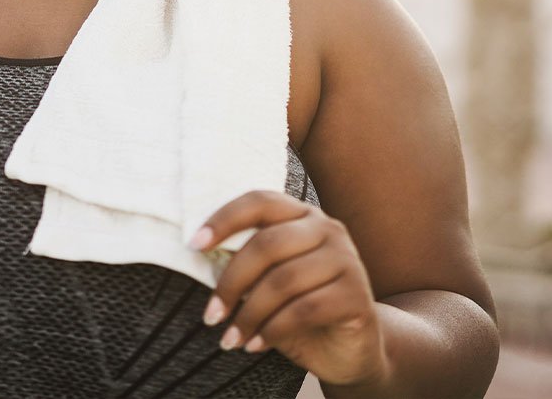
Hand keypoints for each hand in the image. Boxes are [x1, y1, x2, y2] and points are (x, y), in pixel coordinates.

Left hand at [189, 190, 388, 388]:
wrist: (349, 349)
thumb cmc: (298, 310)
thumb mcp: (267, 282)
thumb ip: (246, 262)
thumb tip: (201, 254)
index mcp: (301, 214)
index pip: (259, 202)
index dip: (224, 219)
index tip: (194, 245)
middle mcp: (327, 228)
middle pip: (266, 244)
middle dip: (231, 283)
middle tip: (210, 316)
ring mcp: (347, 259)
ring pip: (283, 280)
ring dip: (249, 314)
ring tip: (230, 338)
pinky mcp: (356, 295)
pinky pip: (304, 309)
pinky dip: (272, 330)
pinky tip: (256, 345)